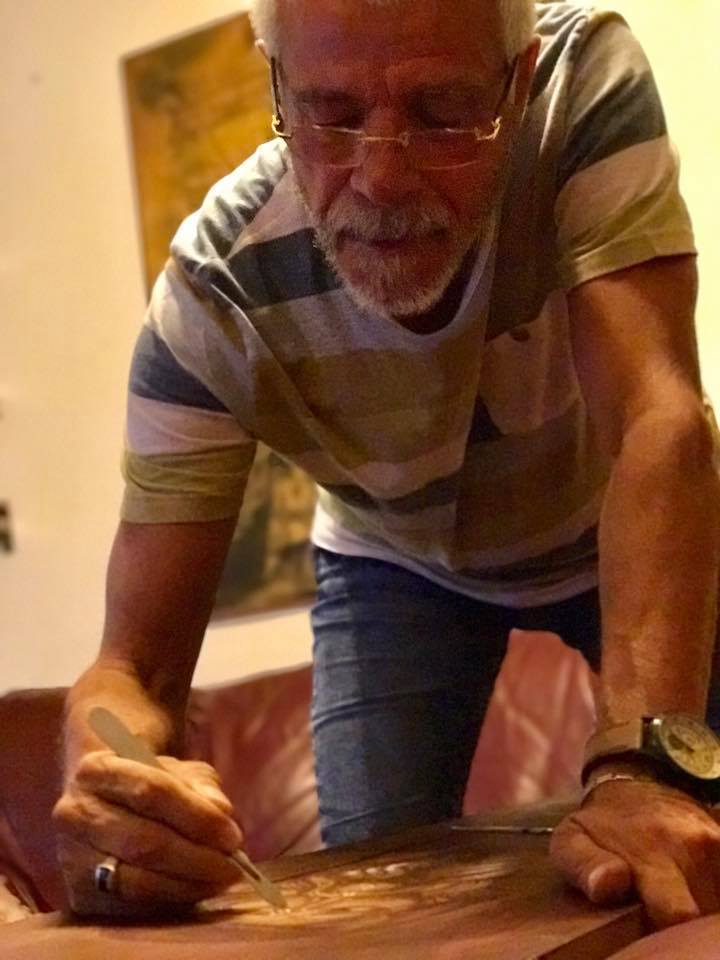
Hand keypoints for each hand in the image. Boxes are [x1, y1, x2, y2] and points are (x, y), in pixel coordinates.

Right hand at [53, 750, 243, 917]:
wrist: (103, 803)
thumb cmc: (147, 781)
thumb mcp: (176, 770)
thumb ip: (201, 786)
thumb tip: (222, 813)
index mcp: (97, 770)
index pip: (151, 791)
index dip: (196, 816)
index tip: (233, 835)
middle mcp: (73, 813)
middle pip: (143, 841)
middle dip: (196, 857)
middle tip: (233, 865)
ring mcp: (71, 857)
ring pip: (136, 880)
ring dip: (186, 884)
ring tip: (219, 879)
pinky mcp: (78, 895)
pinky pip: (130, 905)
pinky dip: (169, 901)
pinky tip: (194, 890)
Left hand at [550, 778, 719, 928]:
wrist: (636, 785)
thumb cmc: (601, 825)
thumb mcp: (572, 841)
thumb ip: (584, 867)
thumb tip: (607, 885)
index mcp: (652, 853)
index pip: (676, 915)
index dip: (664, 934)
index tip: (648, 932)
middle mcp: (691, 847)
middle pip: (702, 916)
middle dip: (684, 924)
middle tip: (657, 911)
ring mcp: (714, 844)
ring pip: (715, 904)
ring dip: (700, 908)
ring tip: (672, 895)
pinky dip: (711, 895)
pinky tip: (692, 888)